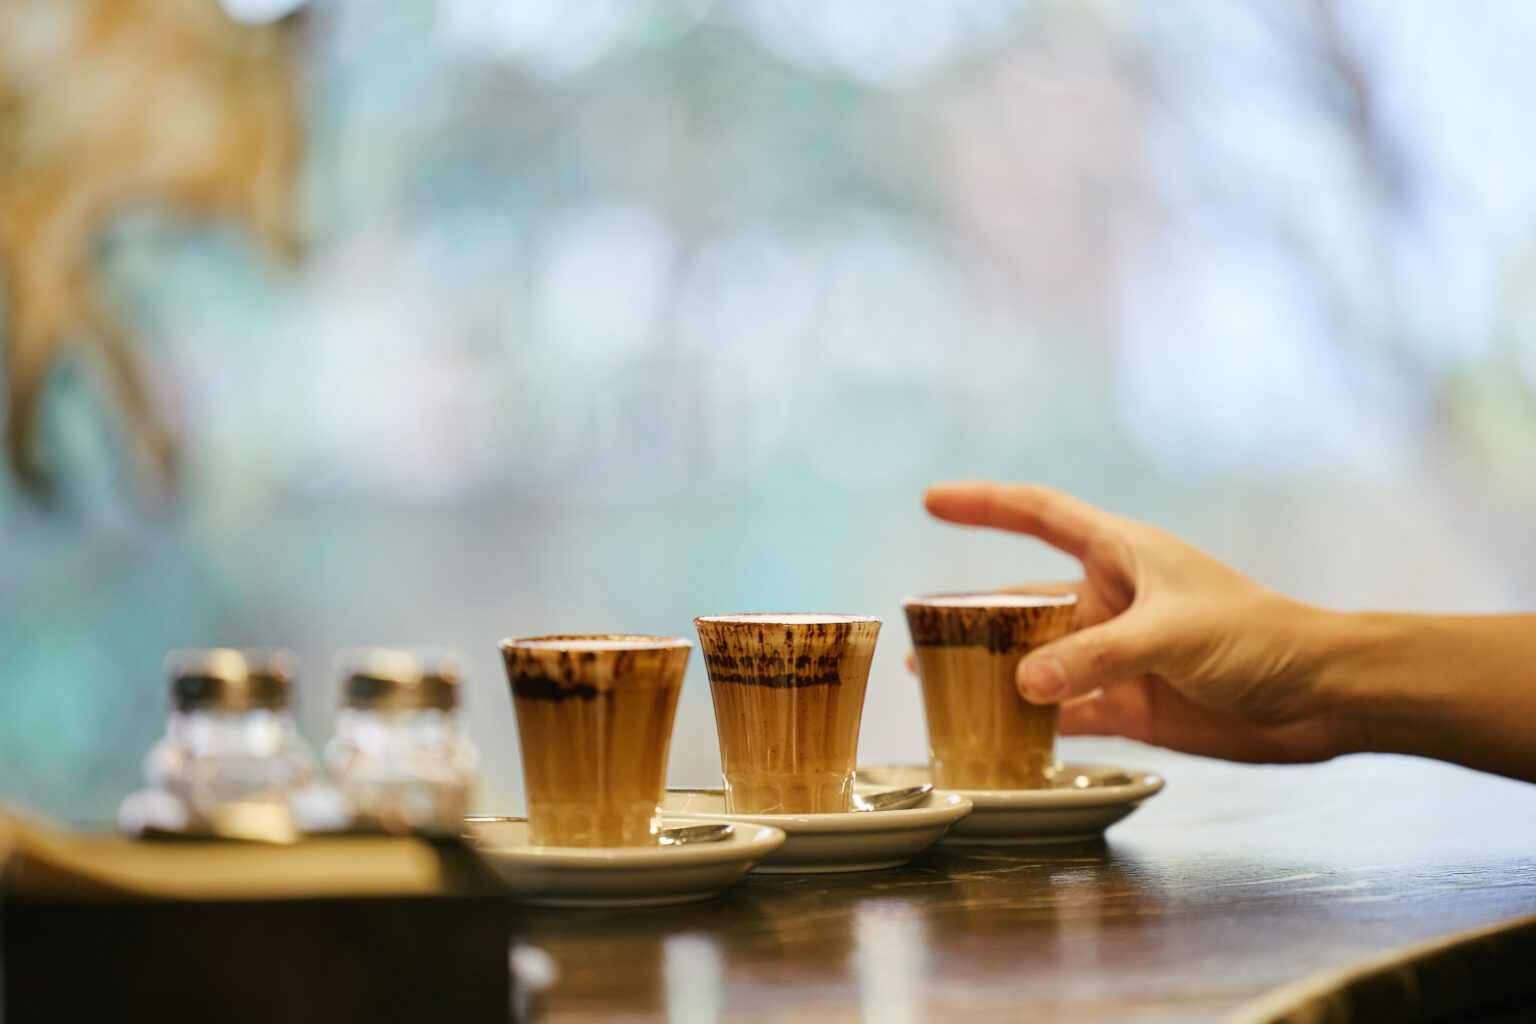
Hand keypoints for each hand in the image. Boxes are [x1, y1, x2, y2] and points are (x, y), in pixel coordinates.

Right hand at [922, 481, 1339, 763]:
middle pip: (1023, 600)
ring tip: (936, 684)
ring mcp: (1117, 655)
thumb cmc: (1258, 636)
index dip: (983, 505)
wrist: (1320, 697)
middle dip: (970, 612)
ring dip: (990, 672)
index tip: (931, 501)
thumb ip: (1096, 657)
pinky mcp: (1131, 704)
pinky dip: (1031, 724)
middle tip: (916, 631)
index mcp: (1121, 554)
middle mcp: (1110, 600)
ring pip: (1036, 660)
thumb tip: (1022, 685)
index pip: (1038, 515)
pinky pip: (1065, 712)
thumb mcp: (1172, 633)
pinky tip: (994, 735)